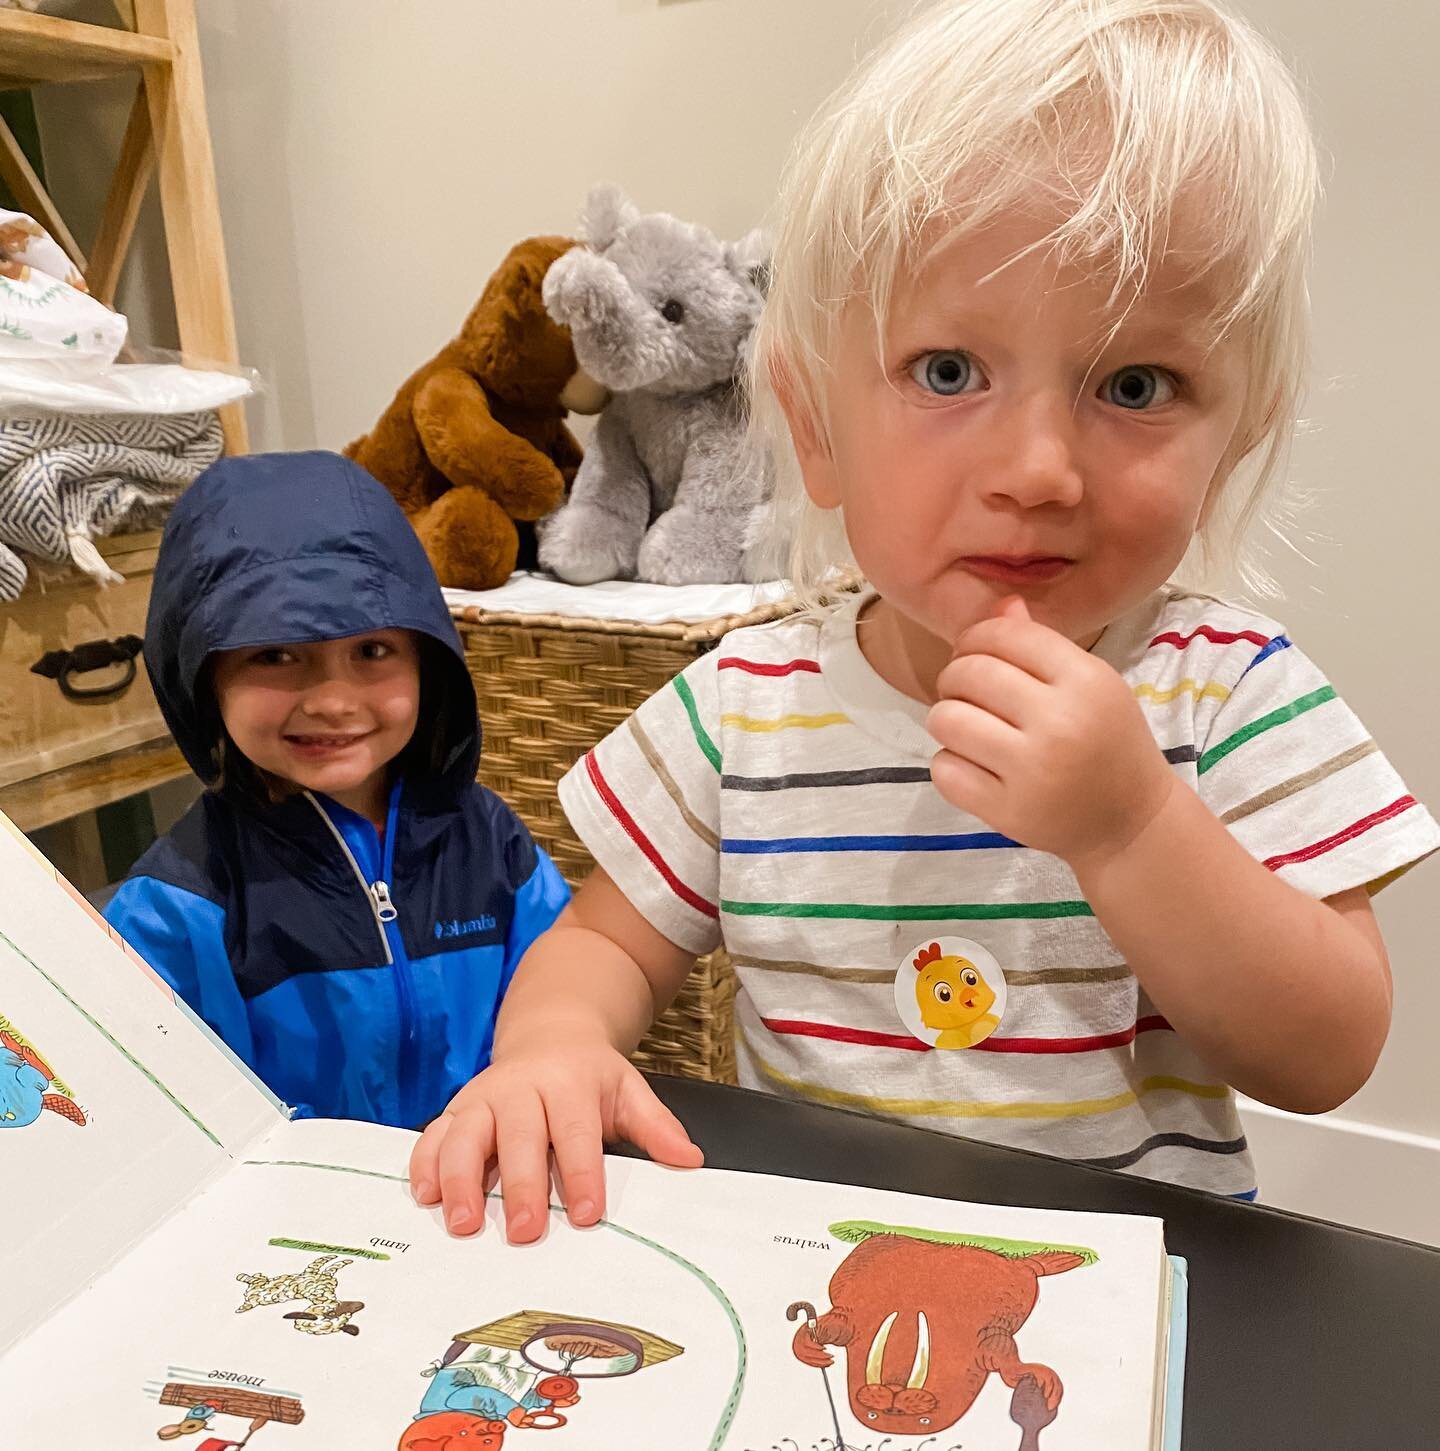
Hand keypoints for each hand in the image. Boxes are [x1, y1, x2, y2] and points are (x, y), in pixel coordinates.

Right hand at [407, 1035, 702, 1242]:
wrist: (550, 1033)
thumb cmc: (589, 1076)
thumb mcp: (629, 1091)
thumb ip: (656, 1127)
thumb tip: (689, 1160)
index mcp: (569, 1083)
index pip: (576, 1131)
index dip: (582, 1173)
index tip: (587, 1215)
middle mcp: (521, 1087)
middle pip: (519, 1136)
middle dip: (520, 1185)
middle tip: (524, 1233)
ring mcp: (483, 1097)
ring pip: (465, 1135)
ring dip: (461, 1179)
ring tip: (464, 1224)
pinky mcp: (456, 1109)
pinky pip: (433, 1134)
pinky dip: (425, 1163)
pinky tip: (426, 1196)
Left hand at [927, 596, 1174, 867]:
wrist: (1130, 821)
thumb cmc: (1106, 741)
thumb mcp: (1090, 684)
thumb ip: (1041, 644)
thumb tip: (1000, 604)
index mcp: (1085, 681)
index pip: (1005, 635)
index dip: (976, 636)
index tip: (974, 651)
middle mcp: (1059, 722)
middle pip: (968, 673)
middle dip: (954, 676)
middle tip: (966, 692)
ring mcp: (1031, 770)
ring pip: (946, 719)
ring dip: (947, 718)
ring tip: (968, 726)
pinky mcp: (1007, 811)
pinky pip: (944, 769)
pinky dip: (950, 763)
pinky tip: (974, 764)